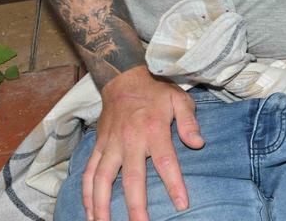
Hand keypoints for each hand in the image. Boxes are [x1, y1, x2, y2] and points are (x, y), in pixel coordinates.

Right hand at [84, 66, 204, 220]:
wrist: (124, 78)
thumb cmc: (156, 91)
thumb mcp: (179, 99)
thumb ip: (189, 122)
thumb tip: (198, 144)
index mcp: (153, 130)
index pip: (166, 162)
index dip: (174, 185)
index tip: (181, 204)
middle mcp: (130, 140)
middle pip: (132, 179)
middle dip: (136, 206)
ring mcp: (111, 145)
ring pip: (102, 180)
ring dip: (102, 205)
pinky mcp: (98, 147)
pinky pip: (89, 173)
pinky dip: (86, 193)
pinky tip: (90, 212)